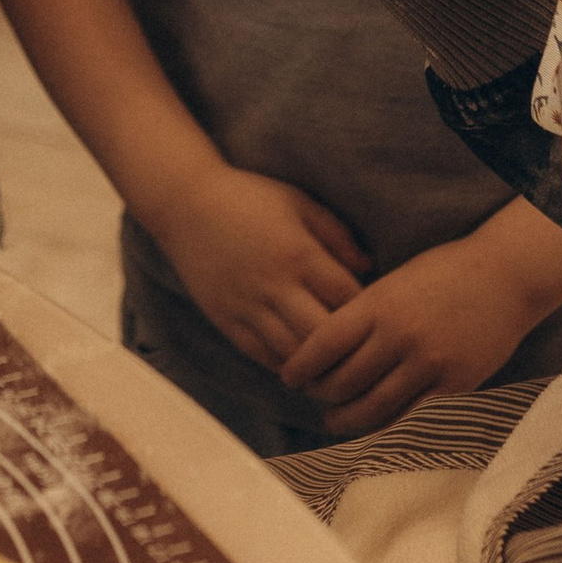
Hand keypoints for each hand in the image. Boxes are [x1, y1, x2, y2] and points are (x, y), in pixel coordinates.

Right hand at [151, 165, 367, 372]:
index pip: (347, 298)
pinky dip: (286, 365)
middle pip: (323, 334)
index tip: (376, 315)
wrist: (185, 204)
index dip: (367, 311)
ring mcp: (247, 306)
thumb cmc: (249, 197)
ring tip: (336, 365)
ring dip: (317, 363)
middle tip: (361, 349)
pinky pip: (262, 356)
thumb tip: (368, 269)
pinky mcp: (226, 320)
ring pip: (293, 354)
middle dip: (346, 346)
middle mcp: (274, 285)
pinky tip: (302, 363)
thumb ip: (337, 235)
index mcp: (299, 253)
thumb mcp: (298, 203)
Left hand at [282, 215, 561, 436]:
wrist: (506, 276)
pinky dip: (384, 422)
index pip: (324, 344)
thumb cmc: (446, 271)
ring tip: (333, 419)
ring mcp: (428, 362)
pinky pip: (409, 413)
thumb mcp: (395, 281)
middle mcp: (400, 335)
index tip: (288, 377)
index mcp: (379, 304)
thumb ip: (365, 313)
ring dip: (346, 417)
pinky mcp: (454, 383)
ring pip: (373, 405)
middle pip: (343, 381)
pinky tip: (372, 422)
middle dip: (320, 394)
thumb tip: (325, 346)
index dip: (300, 366)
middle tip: (311, 397)